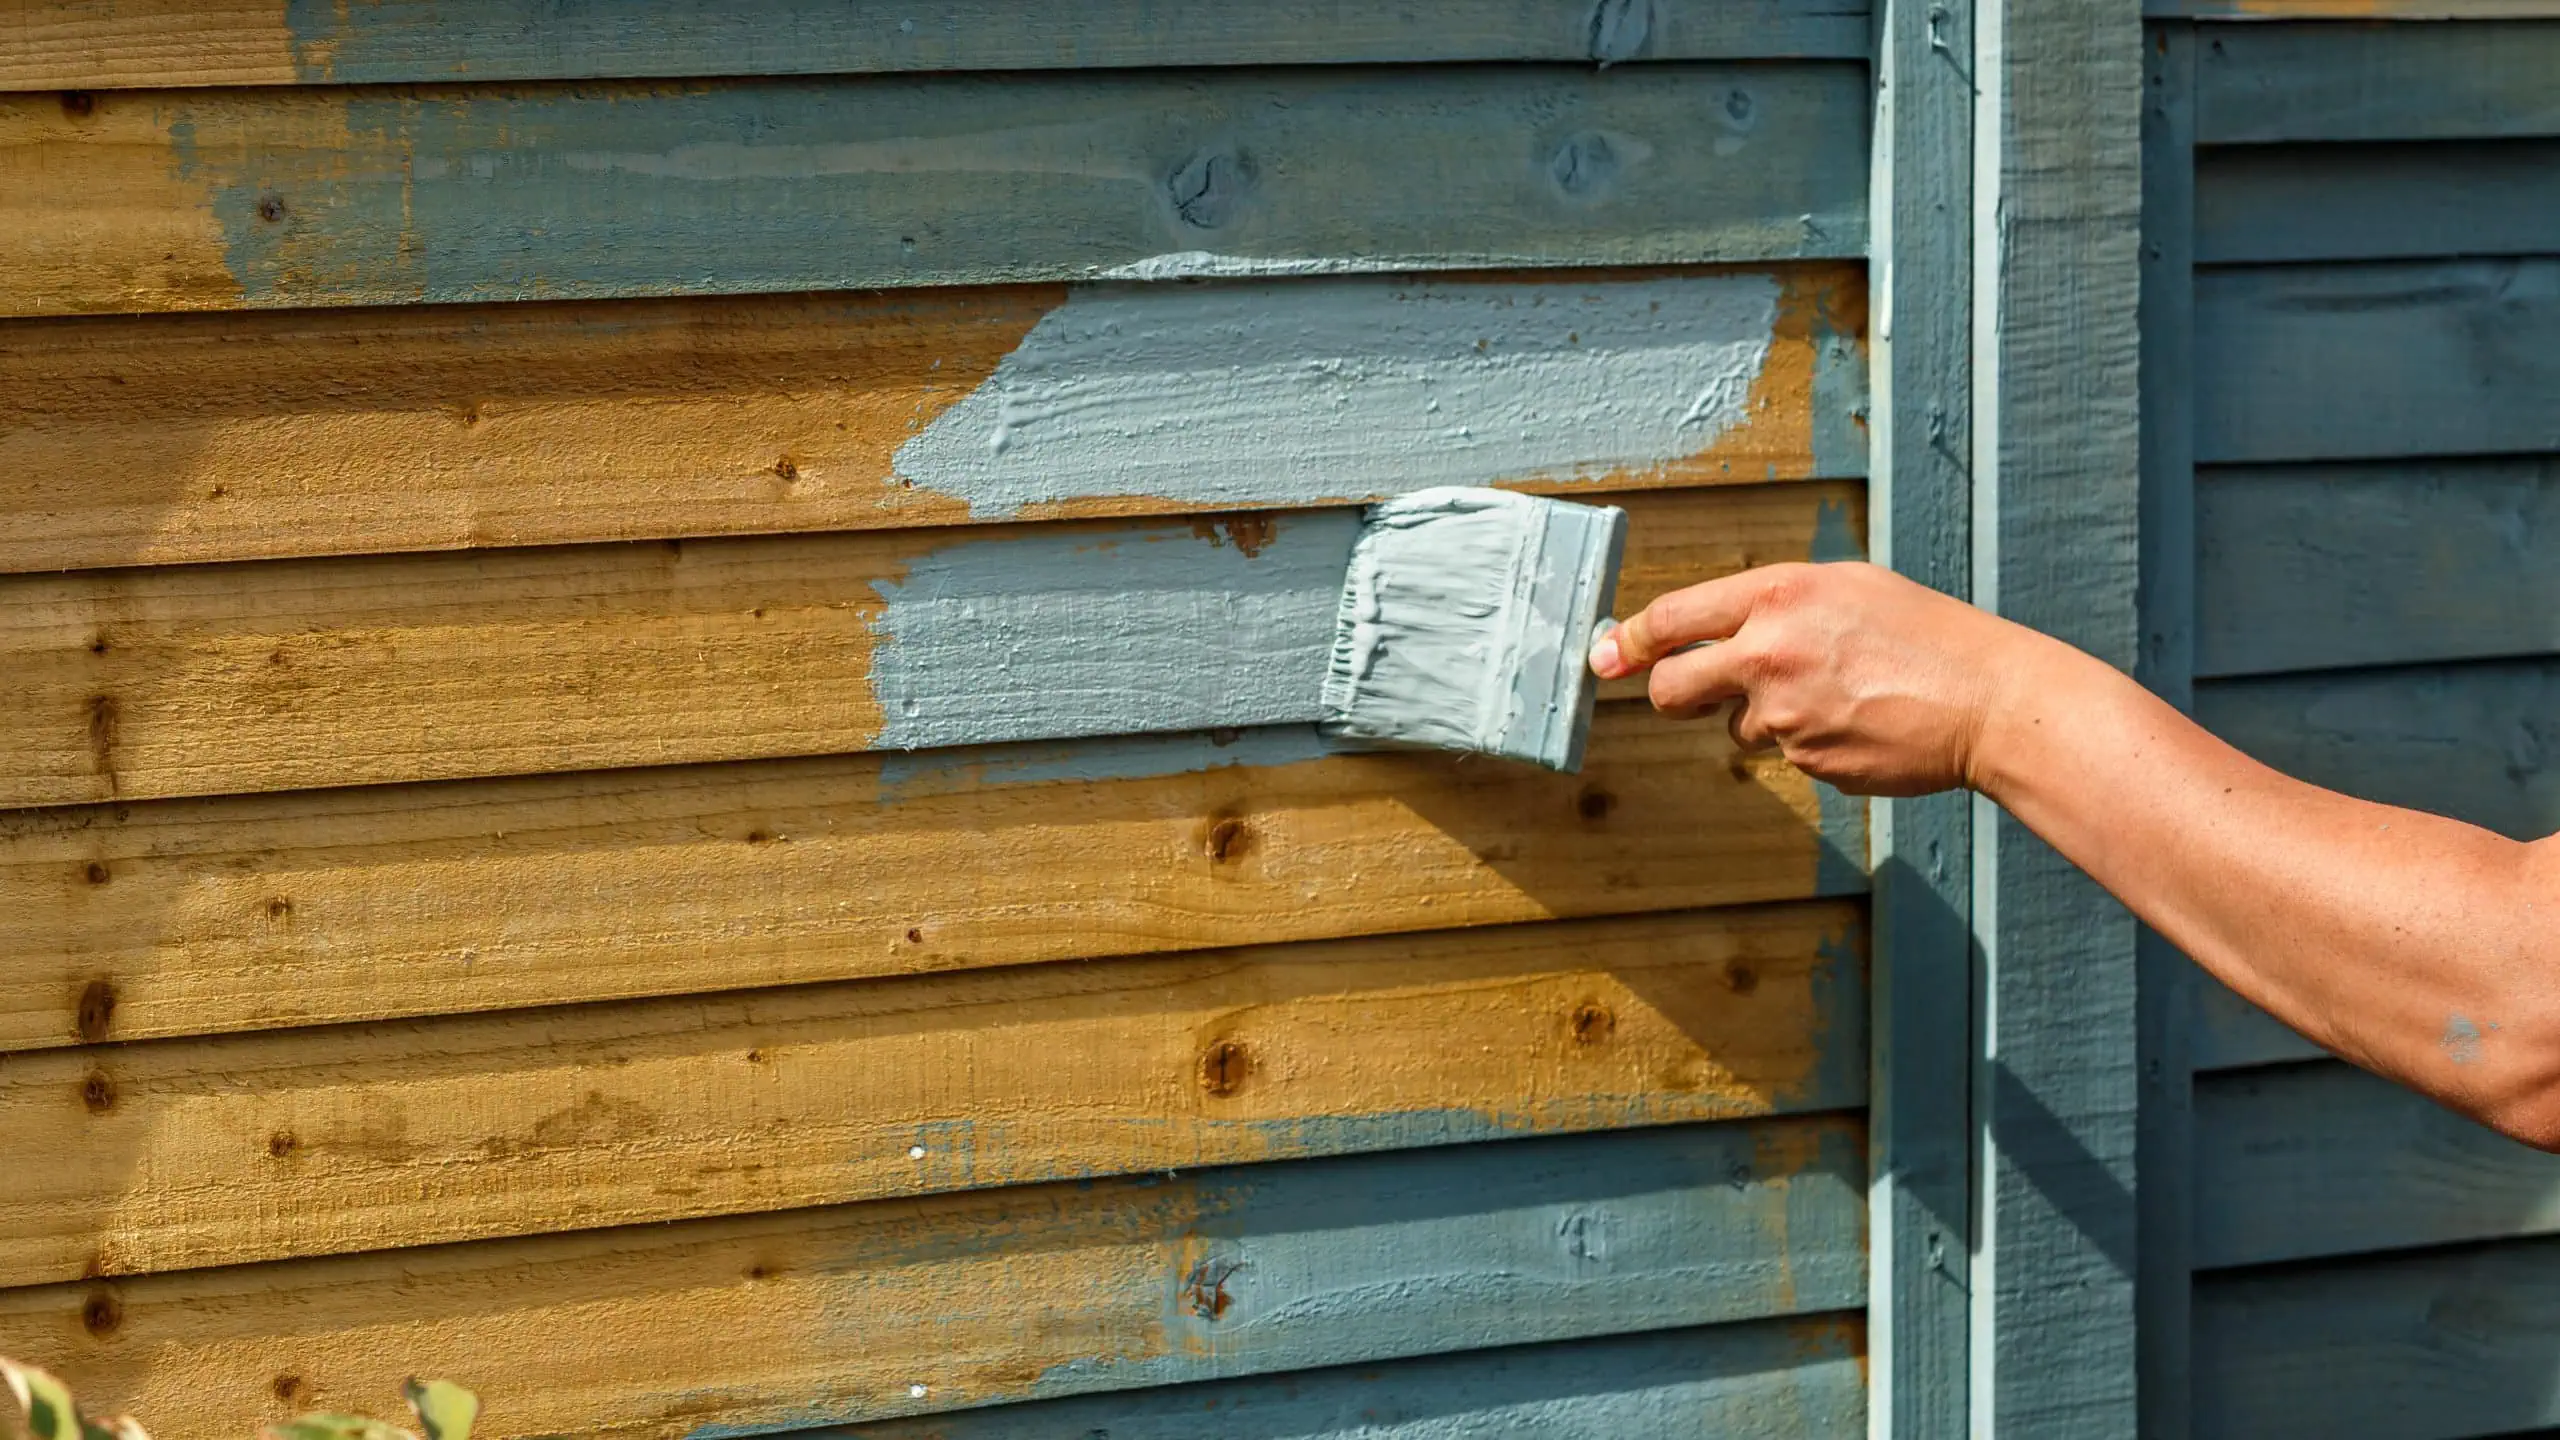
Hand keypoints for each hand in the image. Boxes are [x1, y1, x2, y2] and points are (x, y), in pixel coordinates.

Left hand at [1588, 561, 2047, 796]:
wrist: (1988, 699)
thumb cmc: (1925, 635)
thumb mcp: (1846, 589)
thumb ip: (1773, 605)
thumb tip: (1711, 629)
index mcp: (1778, 595)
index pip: (1674, 617)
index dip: (1629, 639)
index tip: (1604, 654)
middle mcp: (1769, 651)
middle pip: (1673, 688)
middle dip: (1669, 695)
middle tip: (1691, 694)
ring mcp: (1785, 714)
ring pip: (1739, 724)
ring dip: (1769, 716)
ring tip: (1840, 694)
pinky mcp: (1807, 761)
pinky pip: (1787, 752)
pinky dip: (1813, 741)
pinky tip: (1861, 722)